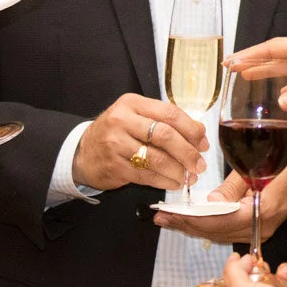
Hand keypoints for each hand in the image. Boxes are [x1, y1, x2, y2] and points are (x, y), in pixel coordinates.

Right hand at [73, 94, 208, 191]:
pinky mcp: (114, 166)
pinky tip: (173, 182)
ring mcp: (116, 144)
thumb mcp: (136, 117)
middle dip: (187, 152)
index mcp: (132, 103)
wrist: (83, 152)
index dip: (191, 129)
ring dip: (178, 170)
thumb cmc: (116, 133)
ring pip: (156, 158)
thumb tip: (199, 134)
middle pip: (164, 135)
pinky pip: (146, 175)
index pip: (169, 113)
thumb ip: (164, 121)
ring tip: (188, 177)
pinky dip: (164, 181)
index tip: (203, 142)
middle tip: (200, 164)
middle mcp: (122, 120)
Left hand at [154, 156, 286, 241]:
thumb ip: (234, 187)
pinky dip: (204, 227)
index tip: (173, 213)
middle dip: (186, 225)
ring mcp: (258, 234)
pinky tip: (188, 222)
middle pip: (216, 232)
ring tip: (168, 220)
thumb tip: (210, 202)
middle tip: (161, 217)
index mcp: (262, 212)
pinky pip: (225, 233)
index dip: (195, 219)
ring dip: (192, 227)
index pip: (222, 221)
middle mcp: (259, 229)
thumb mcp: (262, 167)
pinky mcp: (254, 232)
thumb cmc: (286, 167)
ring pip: (218, 235)